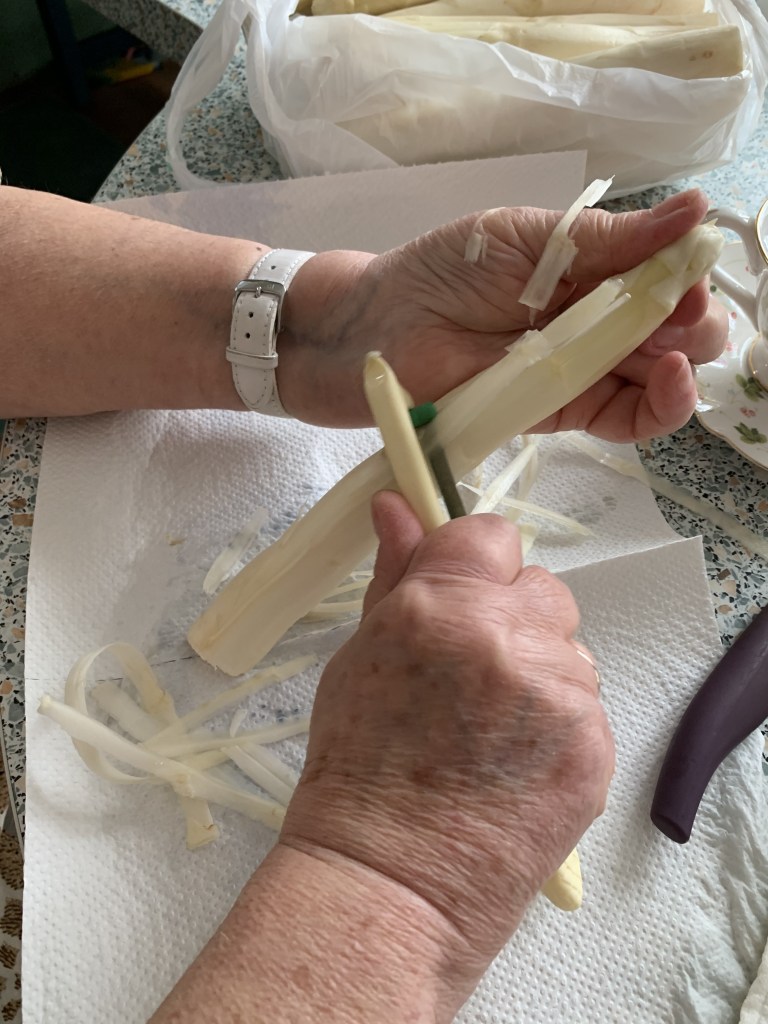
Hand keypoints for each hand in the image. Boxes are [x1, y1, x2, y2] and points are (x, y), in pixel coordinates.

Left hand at [279, 189, 726, 439]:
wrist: (374, 328)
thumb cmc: (439, 271)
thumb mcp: (526, 238)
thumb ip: (604, 239)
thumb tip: (695, 211)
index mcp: (594, 271)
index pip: (667, 280)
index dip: (688, 279)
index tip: (688, 270)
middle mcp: (596, 323)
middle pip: (676, 333)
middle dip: (693, 323)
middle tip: (677, 313)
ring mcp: (581, 372)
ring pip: (660, 380)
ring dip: (684, 366)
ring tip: (672, 352)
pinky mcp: (559, 414)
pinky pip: (623, 420)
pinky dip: (657, 407)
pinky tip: (667, 383)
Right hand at [281, 492, 613, 996]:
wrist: (388, 882)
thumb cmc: (355, 771)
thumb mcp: (360, 657)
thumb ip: (396, 575)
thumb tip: (398, 504)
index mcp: (443, 607)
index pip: (490, 535)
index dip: (472, 564)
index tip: (458, 595)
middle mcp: (510, 639)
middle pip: (540, 589)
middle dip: (509, 617)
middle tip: (468, 676)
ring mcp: (562, 696)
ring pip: (568, 648)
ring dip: (537, 671)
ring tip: (490, 729)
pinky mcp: (595, 748)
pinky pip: (586, 706)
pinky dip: (557, 724)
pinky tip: (515, 762)